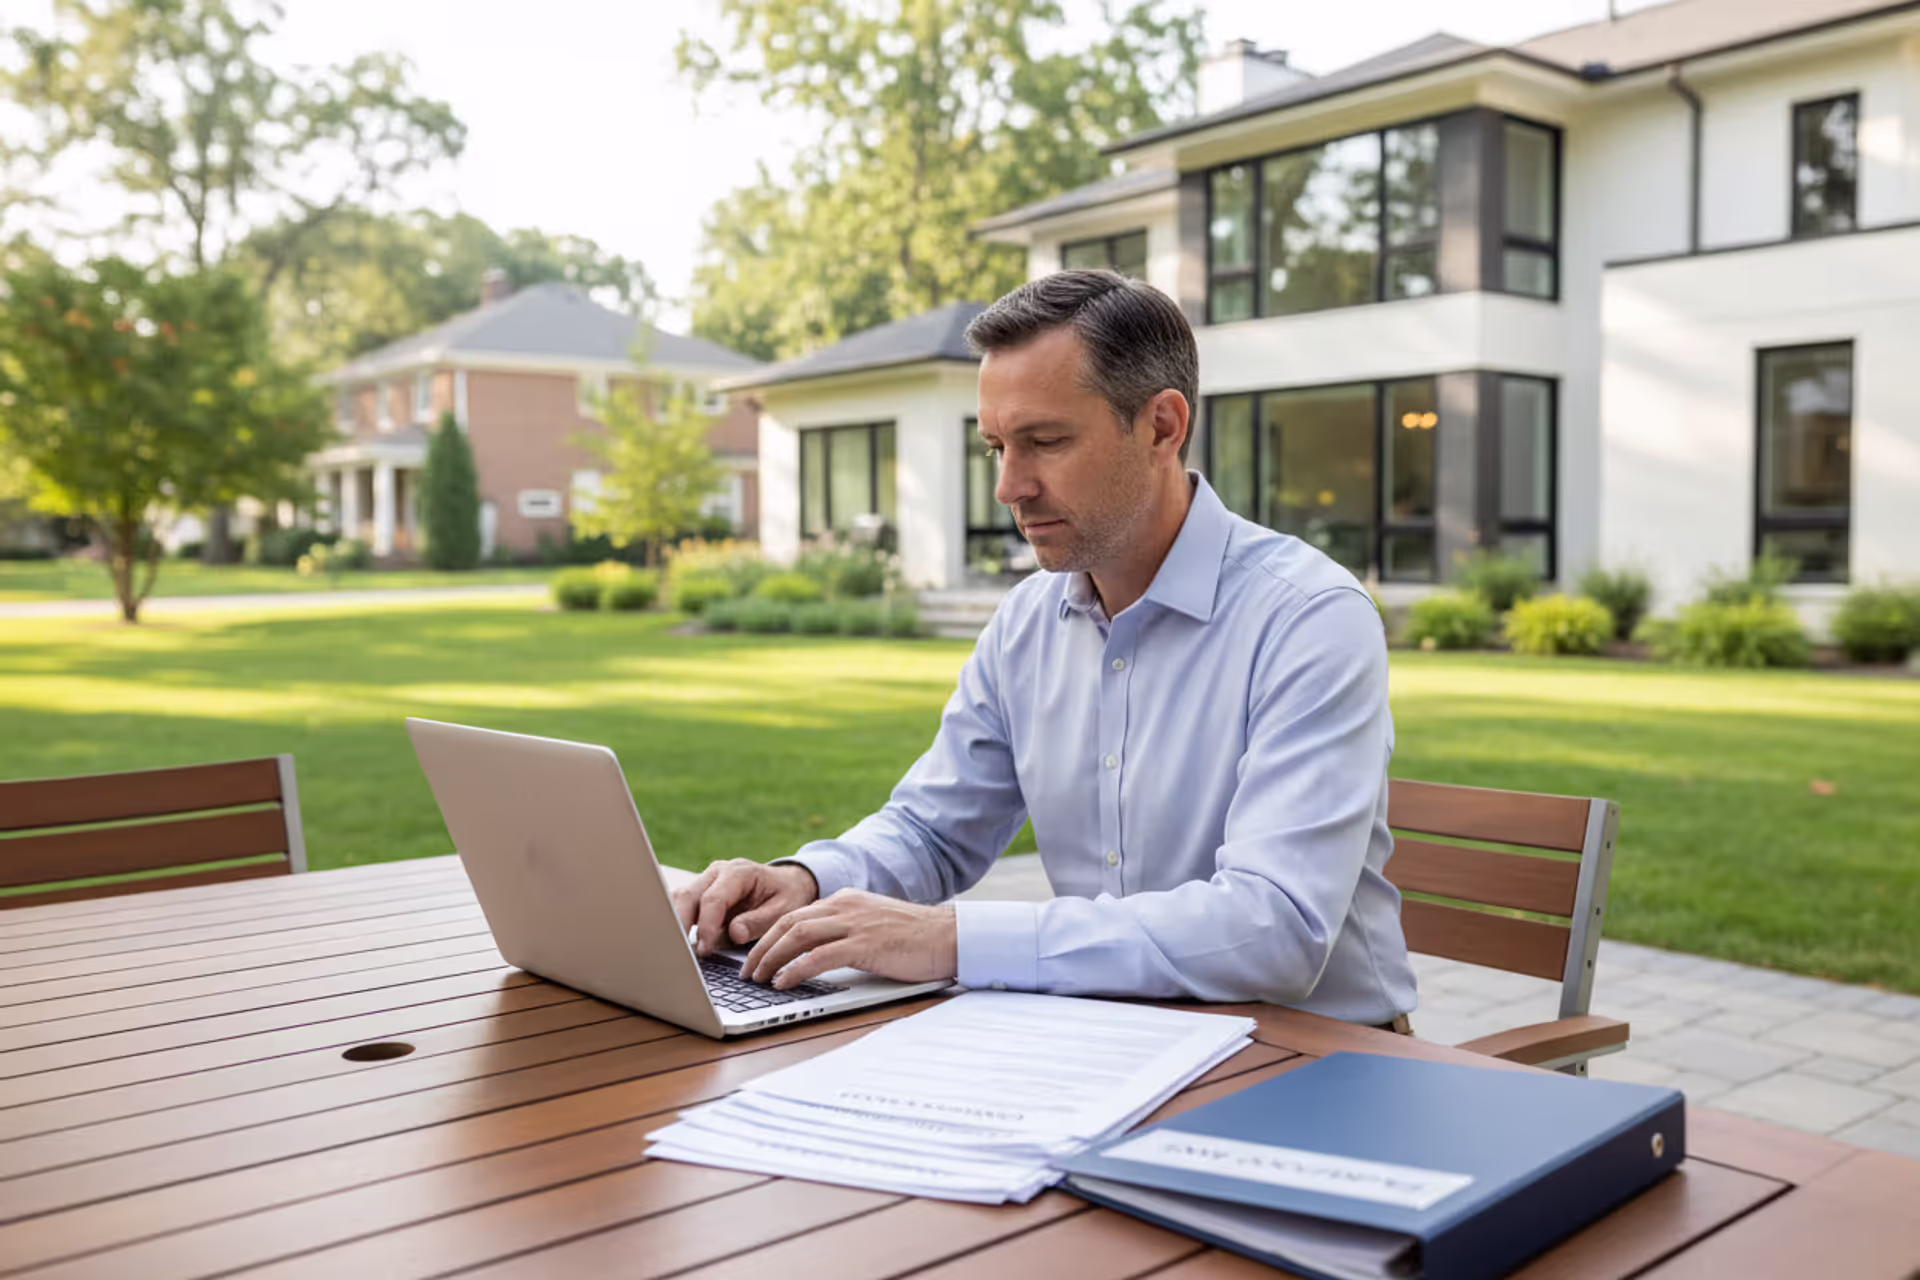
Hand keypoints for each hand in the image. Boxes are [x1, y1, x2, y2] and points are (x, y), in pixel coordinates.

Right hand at [671, 859, 818, 956]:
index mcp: (739, 872)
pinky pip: (682, 907)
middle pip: (687, 896)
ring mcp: (706, 881)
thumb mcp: (784, 909)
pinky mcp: (700, 894)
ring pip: (679, 900)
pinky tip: (681, 944)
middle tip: (682, 954)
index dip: (706, 925)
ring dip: (675, 924)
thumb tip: (734, 934)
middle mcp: (717, 873)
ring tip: (678, 951)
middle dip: (680, 925)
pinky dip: (678, 924)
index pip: (713, 898)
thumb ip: (759, 921)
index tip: (705, 949)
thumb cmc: (787, 895)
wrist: (787, 883)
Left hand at [743, 889, 956, 989]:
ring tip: (757, 978)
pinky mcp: (865, 944)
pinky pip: (819, 956)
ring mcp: (855, 923)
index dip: (770, 935)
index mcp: (845, 901)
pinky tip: (783, 982)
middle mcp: (845, 906)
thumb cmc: (915, 937)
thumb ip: (846, 932)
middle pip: (789, 922)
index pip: (796, 914)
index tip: (755, 955)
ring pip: (798, 935)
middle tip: (746, 971)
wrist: (949, 936)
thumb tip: (816, 954)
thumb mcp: (873, 925)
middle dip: (762, 947)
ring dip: (771, 958)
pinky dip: (796, 969)